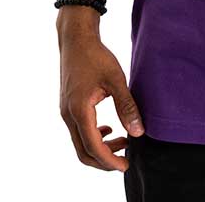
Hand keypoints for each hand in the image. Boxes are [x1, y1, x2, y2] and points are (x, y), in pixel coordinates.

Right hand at [58, 31, 144, 171]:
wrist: (76, 39)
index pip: (92, 147)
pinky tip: (110, 129)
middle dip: (104, 160)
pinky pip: (79, 131)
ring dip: (100, 148)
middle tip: (125, 159)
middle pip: (83, 152)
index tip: (126, 165)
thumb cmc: (95, 55)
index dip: (109, 160)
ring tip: (124, 141)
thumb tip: (138, 132)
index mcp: (79, 110)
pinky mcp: (68, 107)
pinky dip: (94, 137)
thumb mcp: (115, 79)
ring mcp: (66, 111)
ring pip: (80, 143)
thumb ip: (127, 106)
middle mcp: (68, 115)